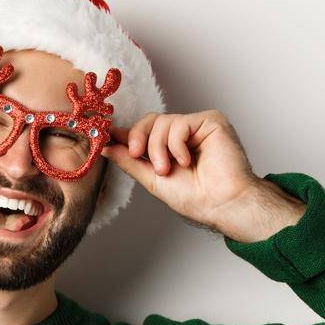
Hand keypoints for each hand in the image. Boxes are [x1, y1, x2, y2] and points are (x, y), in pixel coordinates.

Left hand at [101, 111, 304, 242]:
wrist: (221, 204)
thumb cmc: (196, 198)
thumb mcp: (152, 179)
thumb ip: (130, 161)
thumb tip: (105, 147)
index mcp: (170, 147)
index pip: (144, 131)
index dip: (125, 133)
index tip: (104, 135)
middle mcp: (184, 134)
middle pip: (150, 121)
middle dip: (139, 138)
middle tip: (138, 155)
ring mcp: (197, 126)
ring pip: (162, 121)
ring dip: (158, 148)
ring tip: (169, 169)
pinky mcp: (211, 121)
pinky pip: (179, 122)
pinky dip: (176, 144)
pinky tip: (186, 160)